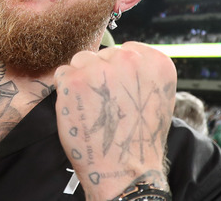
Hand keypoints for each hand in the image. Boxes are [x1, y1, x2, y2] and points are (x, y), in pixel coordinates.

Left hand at [54, 42, 176, 199]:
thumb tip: (124, 59)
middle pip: (103, 54)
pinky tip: (79, 109)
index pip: (127, 50)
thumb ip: (143, 73)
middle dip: (100, 74)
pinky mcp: (75, 80)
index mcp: (156, 61)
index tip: (120, 91)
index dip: (119, 71)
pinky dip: (65, 90)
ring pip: (81, 60)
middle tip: (105, 103)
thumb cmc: (139, 138)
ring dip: (82, 79)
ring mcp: (101, 67)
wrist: (125, 170)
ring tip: (92, 107)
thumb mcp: (157, 97)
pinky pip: (63, 73)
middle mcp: (130, 59)